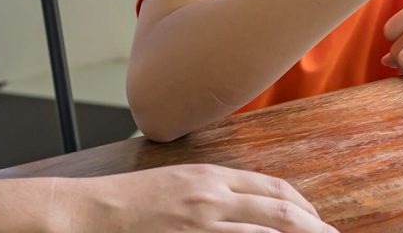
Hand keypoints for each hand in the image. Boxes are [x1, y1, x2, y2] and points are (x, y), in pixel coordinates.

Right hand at [72, 164, 336, 231]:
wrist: (88, 211)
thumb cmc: (127, 201)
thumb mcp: (175, 183)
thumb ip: (209, 191)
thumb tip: (240, 204)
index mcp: (212, 176)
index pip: (272, 187)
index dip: (300, 204)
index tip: (314, 219)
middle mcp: (214, 195)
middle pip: (281, 209)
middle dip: (313, 226)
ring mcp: (204, 221)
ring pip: (269, 230)